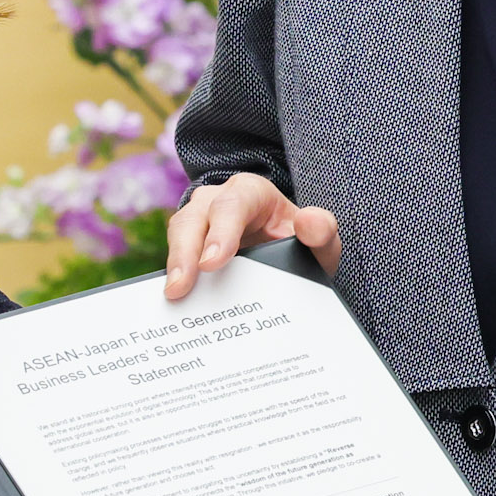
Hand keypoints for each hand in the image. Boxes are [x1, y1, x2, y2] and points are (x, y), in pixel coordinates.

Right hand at [163, 174, 337, 298]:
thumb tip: (311, 222)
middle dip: (185, 252)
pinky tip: (174, 303)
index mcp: (251, 192)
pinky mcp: (188, 246)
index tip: (212, 263)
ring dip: (174, 265)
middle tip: (181, 286)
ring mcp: (198, 222)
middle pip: (193, 218)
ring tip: (174, 296)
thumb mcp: (318, 239)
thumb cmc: (299, 241)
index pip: (232, 204)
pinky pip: (174, 256)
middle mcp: (217, 200)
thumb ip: (321, 231)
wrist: (286, 253)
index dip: (220, 232)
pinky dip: (173, 277)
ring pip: (178, 233)